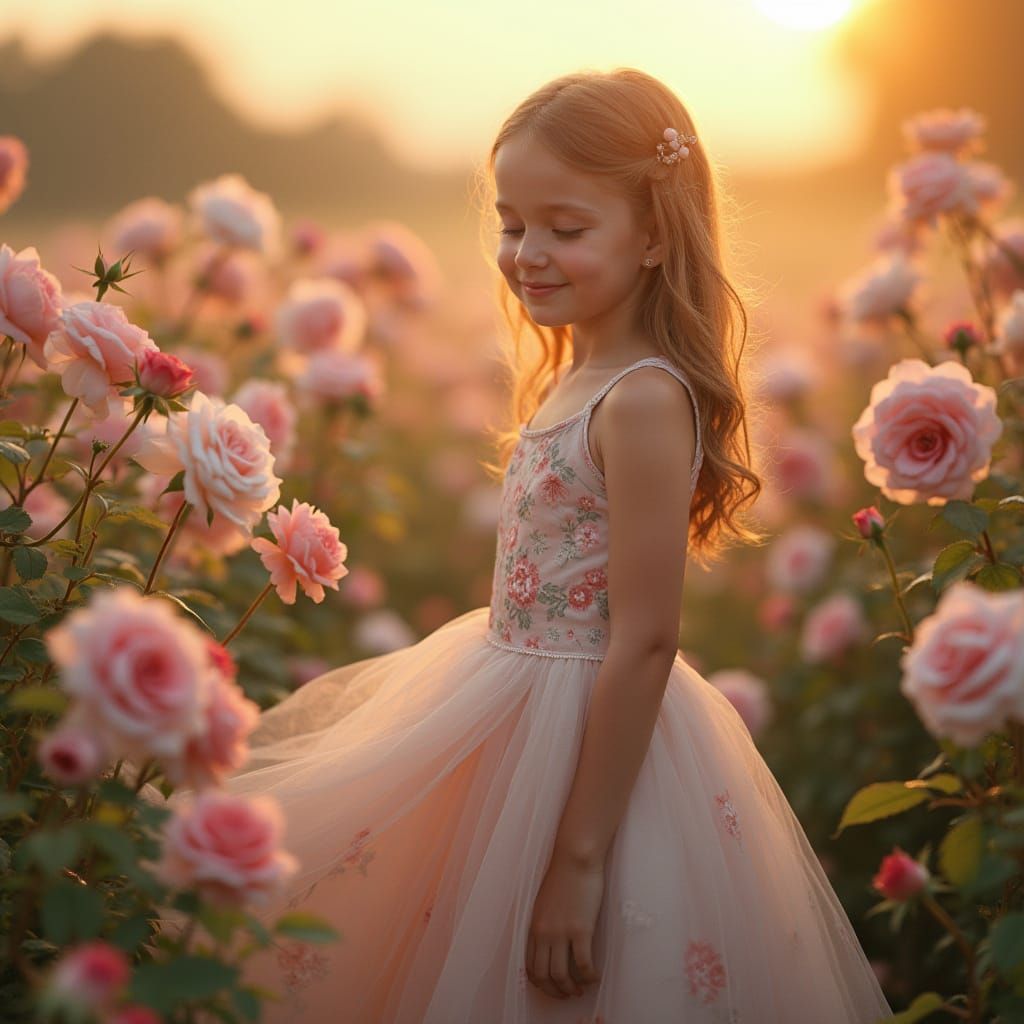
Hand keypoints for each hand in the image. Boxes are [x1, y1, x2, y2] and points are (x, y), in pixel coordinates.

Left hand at [525, 851, 604, 999]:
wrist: (575, 859)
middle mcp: (544, 933)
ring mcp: (561, 933)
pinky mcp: (581, 930)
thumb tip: (550, 940)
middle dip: (556, 991)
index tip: (552, 986)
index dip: (542, 983)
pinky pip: (583, 965)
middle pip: (544, 976)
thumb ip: (544, 923)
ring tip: (582, 988)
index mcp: (534, 927)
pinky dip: (589, 976)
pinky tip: (596, 976)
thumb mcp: (544, 902)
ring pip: (562, 975)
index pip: (531, 966)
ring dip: (572, 988)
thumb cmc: (563, 876)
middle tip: (568, 994)